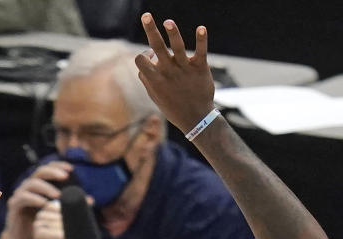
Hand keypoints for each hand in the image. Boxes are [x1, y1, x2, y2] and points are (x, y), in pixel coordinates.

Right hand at [2, 161, 72, 238]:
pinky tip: (44, 204)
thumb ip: (71, 205)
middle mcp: (29, 187)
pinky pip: (23, 197)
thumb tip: (90, 200)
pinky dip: (34, 199)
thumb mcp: (58, 212)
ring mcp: (20, 194)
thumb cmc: (43, 224)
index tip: (72, 168)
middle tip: (65, 177)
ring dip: (46, 187)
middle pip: (39, 172)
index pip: (48, 169)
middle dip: (53, 172)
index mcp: (40, 185)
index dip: (58, 165)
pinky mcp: (14, 205)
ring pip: (31, 184)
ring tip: (58, 195)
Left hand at [32, 201, 68, 238]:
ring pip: (39, 223)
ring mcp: (65, 227)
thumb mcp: (61, 232)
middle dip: (40, 228)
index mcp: (72, 216)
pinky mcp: (59, 236)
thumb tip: (54, 203)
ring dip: (38, 236)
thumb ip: (58, 218)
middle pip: (42, 214)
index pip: (50, 206)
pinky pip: (39, 232)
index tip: (48, 233)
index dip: (43, 218)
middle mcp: (71, 220)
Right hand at [134, 13, 214, 134]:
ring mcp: (185, 69)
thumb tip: (144, 58)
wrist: (196, 119)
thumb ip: (147, 78)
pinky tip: (201, 28)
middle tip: (146, 15)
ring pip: (178, 47)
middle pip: (157, 47)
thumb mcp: (155, 96)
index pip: (141, 60)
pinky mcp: (200, 68)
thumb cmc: (173, 106)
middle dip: (150, 30)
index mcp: (156, 79)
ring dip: (173, 33)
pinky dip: (202, 40)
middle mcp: (169, 72)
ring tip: (169, 22)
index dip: (143, 54)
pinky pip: (201, 52)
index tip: (150, 56)